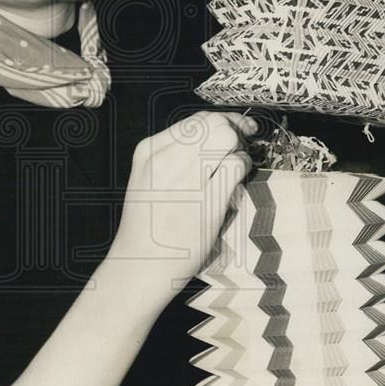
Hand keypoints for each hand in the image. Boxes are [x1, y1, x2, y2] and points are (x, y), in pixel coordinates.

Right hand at [108, 111, 255, 295]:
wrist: (140, 266)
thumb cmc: (149, 225)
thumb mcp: (148, 179)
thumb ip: (174, 155)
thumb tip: (215, 132)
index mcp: (149, 151)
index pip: (194, 120)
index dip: (220, 121)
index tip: (234, 130)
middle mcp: (166, 160)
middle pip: (214, 123)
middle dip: (234, 130)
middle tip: (241, 146)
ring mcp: (186, 180)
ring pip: (227, 137)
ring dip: (240, 148)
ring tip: (238, 165)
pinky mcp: (207, 202)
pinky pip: (236, 166)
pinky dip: (244, 168)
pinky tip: (237, 182)